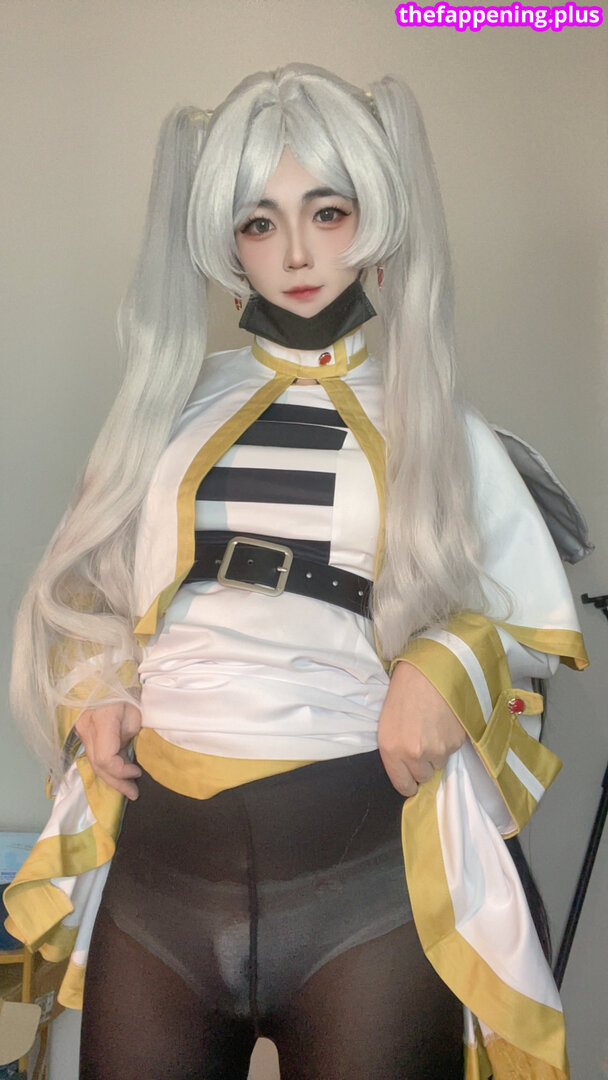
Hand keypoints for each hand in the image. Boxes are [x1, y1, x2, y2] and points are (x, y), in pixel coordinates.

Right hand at [75, 702, 142, 799]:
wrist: (110, 679)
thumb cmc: (129, 693)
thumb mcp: (138, 713)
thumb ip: (134, 737)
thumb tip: (135, 761)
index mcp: (101, 720)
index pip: (104, 758)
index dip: (121, 771)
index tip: (138, 771)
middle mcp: (86, 728)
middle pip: (97, 765)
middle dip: (117, 782)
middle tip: (134, 793)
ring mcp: (82, 731)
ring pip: (94, 763)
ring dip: (112, 778)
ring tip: (129, 790)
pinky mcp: (84, 733)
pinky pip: (94, 756)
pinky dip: (108, 768)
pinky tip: (120, 776)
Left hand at [378, 662, 465, 796]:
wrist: (429, 671)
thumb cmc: (403, 692)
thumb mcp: (387, 724)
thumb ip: (395, 752)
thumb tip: (406, 771)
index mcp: (392, 750)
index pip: (403, 786)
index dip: (408, 782)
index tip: (410, 777)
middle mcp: (415, 755)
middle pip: (424, 776)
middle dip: (423, 764)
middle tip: (421, 740)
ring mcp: (438, 749)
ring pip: (440, 762)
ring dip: (437, 750)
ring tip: (431, 725)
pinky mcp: (457, 741)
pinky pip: (453, 750)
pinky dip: (449, 739)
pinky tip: (443, 720)